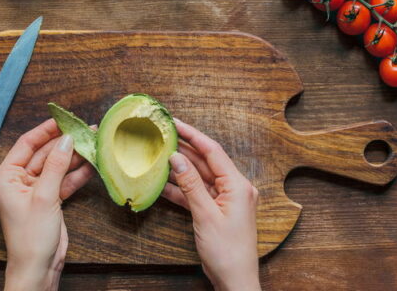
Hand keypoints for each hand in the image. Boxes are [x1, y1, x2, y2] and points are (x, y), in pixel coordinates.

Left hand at [0, 119, 95, 290]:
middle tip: (85, 130)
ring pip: (56, 166)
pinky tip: (92, 164)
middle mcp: (18, 181)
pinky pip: (63, 181)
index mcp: (6, 177)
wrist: (38, 267)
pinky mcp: (49, 200)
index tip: (63, 119)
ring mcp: (35, 191)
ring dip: (74, 157)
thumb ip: (56, 166)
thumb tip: (66, 140)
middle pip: (44, 154)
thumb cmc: (31, 237)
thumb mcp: (44, 196)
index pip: (26, 144)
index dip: (45, 131)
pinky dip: (77, 174)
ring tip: (93, 143)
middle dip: (65, 143)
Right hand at [162, 120, 260, 290]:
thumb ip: (190, 184)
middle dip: (184, 149)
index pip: (212, 151)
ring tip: (158, 156)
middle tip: (163, 136)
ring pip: (200, 178)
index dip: (193, 135)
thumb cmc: (227, 251)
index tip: (175, 122)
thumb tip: (176, 158)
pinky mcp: (217, 212)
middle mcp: (235, 188)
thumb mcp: (205, 215)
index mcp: (238, 185)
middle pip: (206, 162)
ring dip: (180, 169)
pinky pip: (198, 194)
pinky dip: (182, 190)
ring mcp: (226, 200)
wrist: (235, 280)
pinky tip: (162, 184)